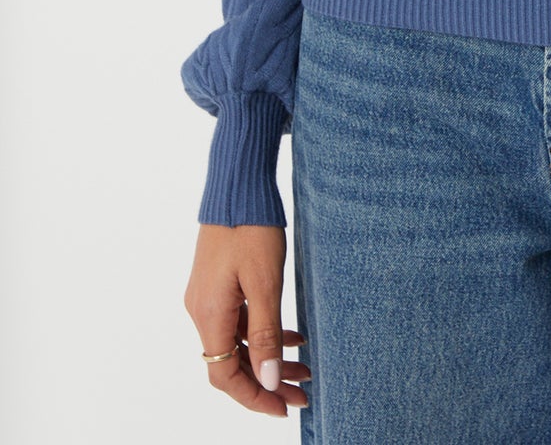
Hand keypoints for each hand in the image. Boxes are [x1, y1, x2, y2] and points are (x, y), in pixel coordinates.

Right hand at [185, 223, 311, 416]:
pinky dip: (264, 332)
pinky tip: (293, 336)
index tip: (284, 408)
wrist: (237, 185)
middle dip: (267, 382)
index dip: (253, 397)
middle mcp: (202, 311)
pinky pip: (240, 321)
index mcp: (210, 315)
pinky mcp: (218, 284)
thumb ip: (265, 333)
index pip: (225, 375)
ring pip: (239, 342)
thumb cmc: (251, 227)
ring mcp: (208, 298)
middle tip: (302, 394)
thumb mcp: (265, 282)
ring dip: (269, 358)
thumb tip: (266, 380)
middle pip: (232, 362)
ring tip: (305, 367)